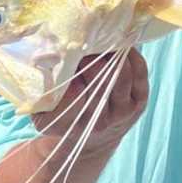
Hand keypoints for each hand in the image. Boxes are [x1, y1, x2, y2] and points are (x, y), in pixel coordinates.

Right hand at [32, 48, 148, 157]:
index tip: (67, 58)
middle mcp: (99, 122)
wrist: (92, 142)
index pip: (73, 93)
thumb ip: (41, 89)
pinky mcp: (140, 102)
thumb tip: (45, 55)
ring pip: (122, 74)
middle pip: (101, 80)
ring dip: (113, 53)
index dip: (71, 71)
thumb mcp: (43, 110)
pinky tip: (121, 45)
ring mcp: (123, 112)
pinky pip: (139, 71)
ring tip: (103, 40)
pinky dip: (131, 54)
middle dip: (92, 57)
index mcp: (68, 125)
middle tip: (84, 44)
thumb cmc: (63, 117)